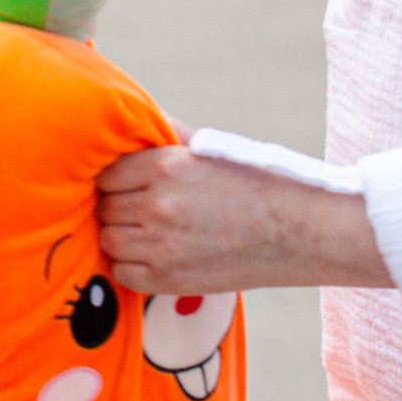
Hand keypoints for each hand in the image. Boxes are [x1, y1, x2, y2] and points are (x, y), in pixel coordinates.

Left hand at [96, 145, 392, 294]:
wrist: (296, 233)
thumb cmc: (254, 185)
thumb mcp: (210, 149)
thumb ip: (165, 136)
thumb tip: (130, 120)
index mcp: (166, 166)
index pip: (107, 174)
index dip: (118, 180)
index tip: (132, 186)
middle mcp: (158, 205)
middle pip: (105, 207)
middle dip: (120, 208)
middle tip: (144, 210)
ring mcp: (162, 246)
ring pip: (109, 240)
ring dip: (124, 236)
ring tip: (151, 233)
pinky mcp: (170, 280)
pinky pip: (123, 273)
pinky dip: (133, 266)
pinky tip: (156, 256)